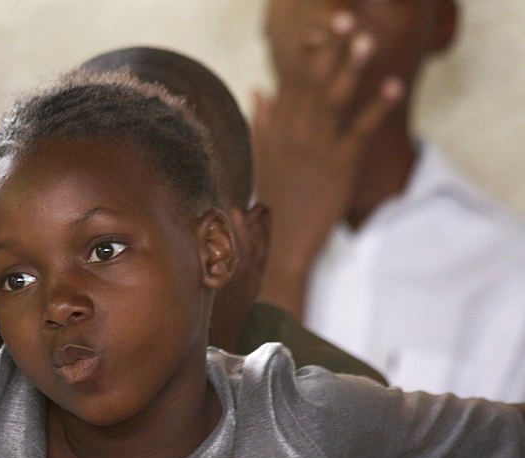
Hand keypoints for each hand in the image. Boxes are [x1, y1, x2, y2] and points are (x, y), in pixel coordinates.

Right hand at [253, 11, 402, 316]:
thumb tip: (257, 89)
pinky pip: (360, 130)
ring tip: (367, 41)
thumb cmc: (273, 201)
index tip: (320, 29)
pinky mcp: (338, 165)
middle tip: (346, 19)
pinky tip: (392, 86)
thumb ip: (261, 121)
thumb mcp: (260, 157)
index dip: (306, 52)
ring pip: (333, 99)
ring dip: (351, 68)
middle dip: (330, 49)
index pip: (289, 81)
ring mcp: (315, 148)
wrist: (280, 243)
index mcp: (274, 129)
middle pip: (312, 81)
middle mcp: (293, 133)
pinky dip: (377, 107)